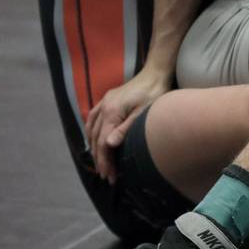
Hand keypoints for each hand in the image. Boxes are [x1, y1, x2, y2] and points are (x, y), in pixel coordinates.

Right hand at [84, 69, 169, 184]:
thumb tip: (108, 145)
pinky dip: (91, 131)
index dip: (105, 161)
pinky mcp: (108, 99)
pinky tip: (94, 139)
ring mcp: (104, 102)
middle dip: (100, 159)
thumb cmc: (154, 93)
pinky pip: (93, 118)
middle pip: (96, 138)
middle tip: (106, 176)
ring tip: (100, 163)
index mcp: (112, 112)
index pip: (103, 143)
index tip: (110, 176)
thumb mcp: (143, 114)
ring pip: (91, 129)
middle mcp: (104, 107)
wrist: (156, 72)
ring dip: (94, 147)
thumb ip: (125, 129)